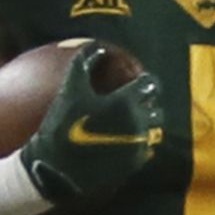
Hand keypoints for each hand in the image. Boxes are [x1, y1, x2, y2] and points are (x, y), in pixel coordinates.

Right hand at [19, 41, 168, 209]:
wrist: (58, 168)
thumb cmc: (62, 125)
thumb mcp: (70, 90)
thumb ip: (84, 63)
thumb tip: (97, 47)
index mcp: (125, 102)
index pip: (150, 85)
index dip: (144, 82)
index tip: (136, 82)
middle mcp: (138, 123)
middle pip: (156, 109)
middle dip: (147, 104)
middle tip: (134, 103)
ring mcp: (138, 146)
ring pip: (154, 130)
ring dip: (145, 124)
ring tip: (129, 122)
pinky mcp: (134, 164)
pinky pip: (147, 149)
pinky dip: (139, 143)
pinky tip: (125, 141)